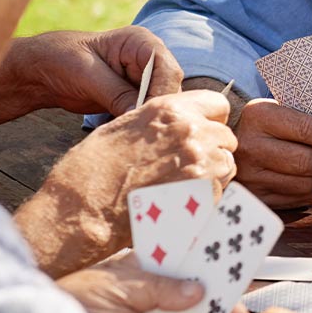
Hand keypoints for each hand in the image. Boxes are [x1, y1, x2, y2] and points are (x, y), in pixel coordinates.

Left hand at [0, 27, 183, 126]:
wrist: (41, 71)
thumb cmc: (61, 59)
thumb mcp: (88, 74)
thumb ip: (117, 94)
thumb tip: (140, 116)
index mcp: (141, 43)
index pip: (167, 69)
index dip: (161, 94)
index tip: (146, 116)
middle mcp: (148, 60)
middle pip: (169, 89)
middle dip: (156, 110)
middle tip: (142, 133)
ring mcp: (143, 80)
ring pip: (160, 104)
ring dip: (148, 120)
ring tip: (135, 137)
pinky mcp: (134, 98)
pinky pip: (145, 113)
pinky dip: (139, 125)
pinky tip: (129, 136)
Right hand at [18, 90, 236, 276]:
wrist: (83, 210)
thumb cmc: (93, 169)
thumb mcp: (125, 127)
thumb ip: (162, 121)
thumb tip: (181, 123)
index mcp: (170, 109)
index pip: (218, 103)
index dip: (211, 119)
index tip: (203, 131)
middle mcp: (191, 131)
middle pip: (226, 137)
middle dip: (213, 149)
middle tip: (187, 166)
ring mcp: (201, 164)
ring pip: (228, 165)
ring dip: (212, 175)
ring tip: (181, 187)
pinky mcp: (205, 195)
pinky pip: (220, 193)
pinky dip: (206, 198)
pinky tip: (180, 203)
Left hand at [57, 252, 249, 312]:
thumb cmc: (75, 303)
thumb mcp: (119, 285)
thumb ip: (161, 288)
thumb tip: (199, 290)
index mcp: (141, 274)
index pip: (181, 269)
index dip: (207, 271)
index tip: (234, 274)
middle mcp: (149, 302)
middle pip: (192, 305)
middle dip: (216, 309)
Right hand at [233, 99, 311, 208]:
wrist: (226, 144)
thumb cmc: (264, 125)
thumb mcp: (278, 110)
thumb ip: (308, 119)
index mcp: (259, 116)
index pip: (305, 129)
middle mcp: (251, 146)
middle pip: (306, 162)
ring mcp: (250, 175)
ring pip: (305, 184)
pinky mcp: (255, 197)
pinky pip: (297, 199)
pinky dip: (310, 190)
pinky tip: (306, 178)